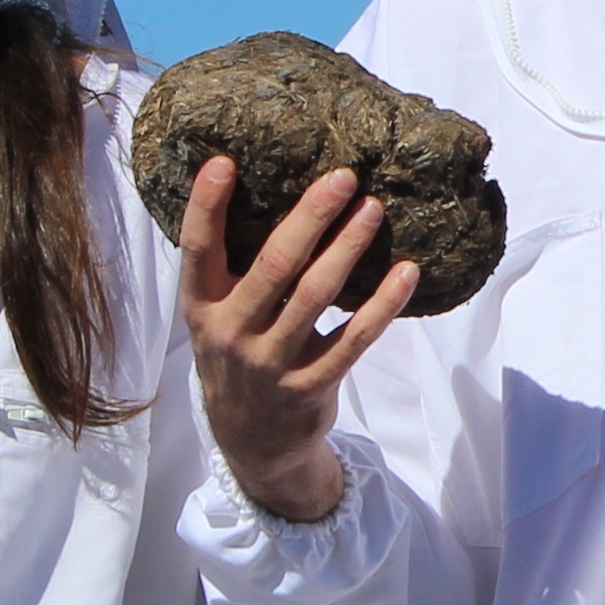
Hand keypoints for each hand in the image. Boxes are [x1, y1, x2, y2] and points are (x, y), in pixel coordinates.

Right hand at [178, 156, 417, 523]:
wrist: (253, 442)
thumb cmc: (238, 355)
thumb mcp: (216, 317)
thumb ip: (230, 270)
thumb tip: (270, 193)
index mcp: (202, 308)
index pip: (198, 251)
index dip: (206, 207)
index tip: (224, 162)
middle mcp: (232, 333)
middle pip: (273, 265)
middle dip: (310, 216)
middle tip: (342, 176)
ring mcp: (271, 363)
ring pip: (316, 295)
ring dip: (348, 248)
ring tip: (373, 209)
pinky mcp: (311, 385)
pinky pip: (354, 339)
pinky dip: (382, 305)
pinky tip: (406, 272)